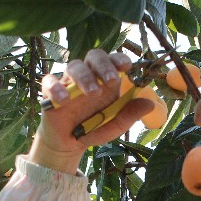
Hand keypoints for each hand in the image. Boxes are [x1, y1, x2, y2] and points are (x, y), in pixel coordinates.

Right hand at [29, 49, 152, 173]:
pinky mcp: (50, 92)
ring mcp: (68, 82)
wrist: (69, 144)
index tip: (127, 66)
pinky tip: (64, 100)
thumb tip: (151, 104)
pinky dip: (56, 88)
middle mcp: (88, 76)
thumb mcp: (115, 125)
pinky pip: (50, 82)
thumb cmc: (94, 128)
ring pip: (74, 66)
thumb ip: (130, 115)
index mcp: (105, 79)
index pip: (112, 60)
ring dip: (85, 77)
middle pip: (94, 56)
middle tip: (112, 80)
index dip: (119, 59)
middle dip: (104, 65)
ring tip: (93, 93)